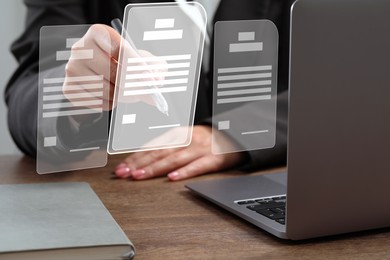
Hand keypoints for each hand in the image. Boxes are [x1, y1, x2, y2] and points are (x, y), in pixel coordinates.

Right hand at [63, 24, 165, 111]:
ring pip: (106, 90)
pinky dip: (110, 104)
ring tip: (128, 93)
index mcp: (99, 33)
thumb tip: (156, 82)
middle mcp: (80, 48)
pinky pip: (96, 102)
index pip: (120, 49)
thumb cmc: (124, 62)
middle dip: (134, 86)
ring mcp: (72, 68)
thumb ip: (154, 66)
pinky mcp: (69, 88)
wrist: (98, 72)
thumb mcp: (141, 58)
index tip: (150, 80)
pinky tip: (113, 97)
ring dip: (123, 97)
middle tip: (146, 94)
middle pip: (113, 72)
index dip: (137, 66)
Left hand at [114, 125, 246, 180]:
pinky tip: (173, 178)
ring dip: (155, 168)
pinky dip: (185, 171)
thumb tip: (142, 159)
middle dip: (139, 164)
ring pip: (174, 158)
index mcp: (177, 135)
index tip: (121, 168)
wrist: (235, 134)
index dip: (135, 157)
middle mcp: (186, 140)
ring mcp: (200, 148)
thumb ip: (166, 146)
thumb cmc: (206, 139)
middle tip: (123, 174)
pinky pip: (198, 166)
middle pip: (159, 152)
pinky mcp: (214, 158)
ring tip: (140, 176)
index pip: (152, 147)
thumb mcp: (184, 137)